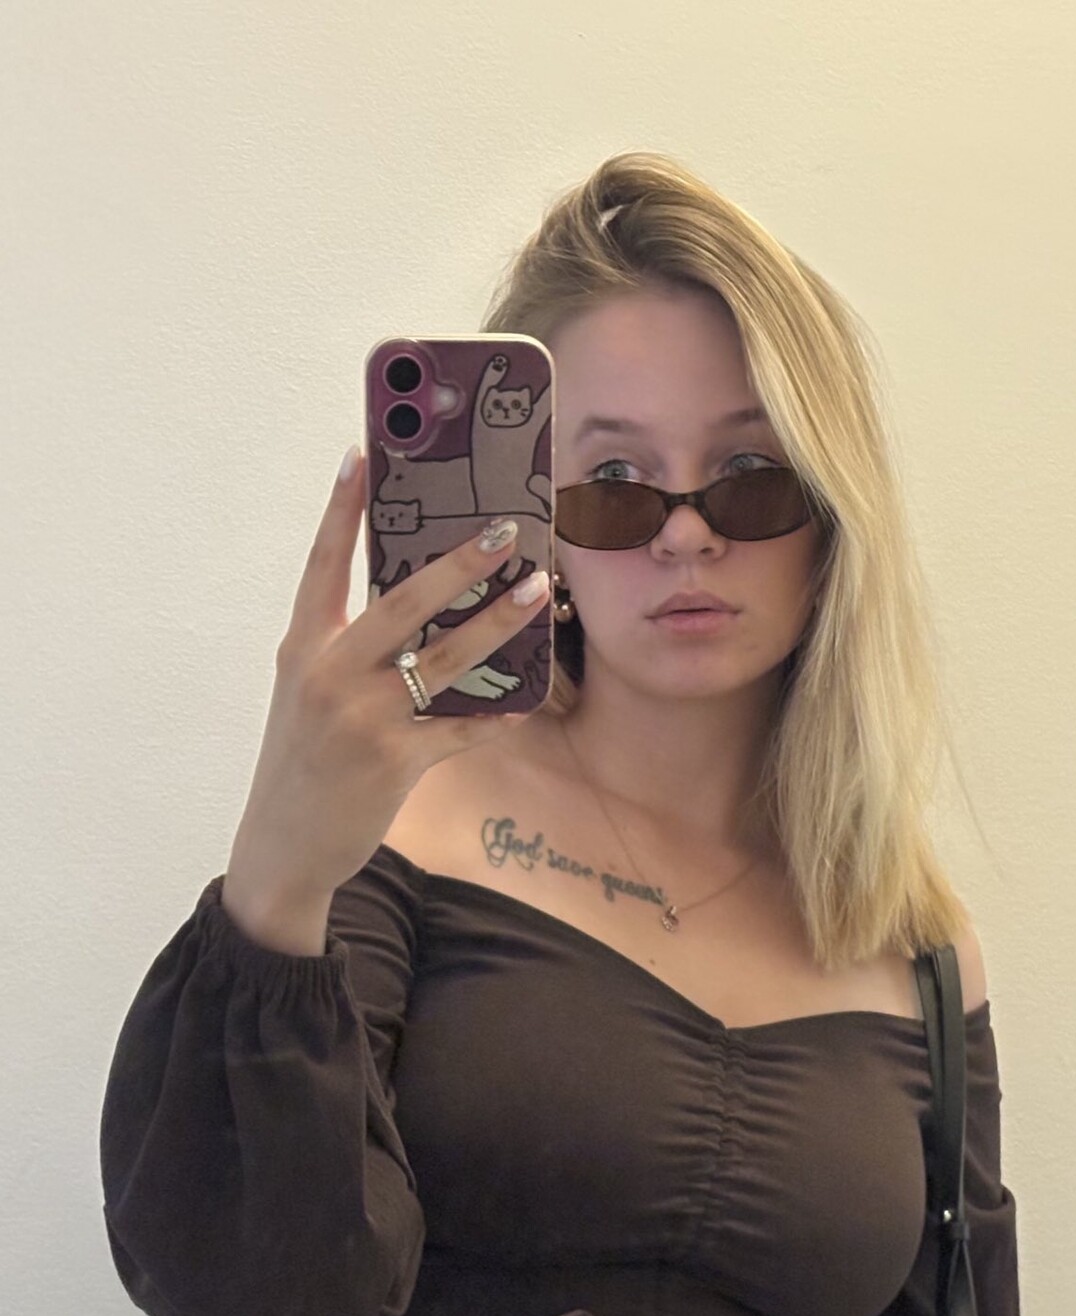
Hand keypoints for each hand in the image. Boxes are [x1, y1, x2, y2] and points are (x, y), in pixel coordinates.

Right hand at [229, 450, 548, 906]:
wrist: (283, 847)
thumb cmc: (303, 764)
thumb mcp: (306, 697)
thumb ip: (347, 651)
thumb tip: (419, 610)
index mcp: (302, 650)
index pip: (322, 565)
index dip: (341, 509)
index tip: (361, 454)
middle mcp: (329, 675)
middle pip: (401, 602)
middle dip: (456, 563)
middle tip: (503, 531)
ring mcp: (363, 719)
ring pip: (446, 659)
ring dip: (498, 624)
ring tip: (537, 593)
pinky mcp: (396, 761)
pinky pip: (463, 728)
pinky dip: (498, 713)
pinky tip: (528, 698)